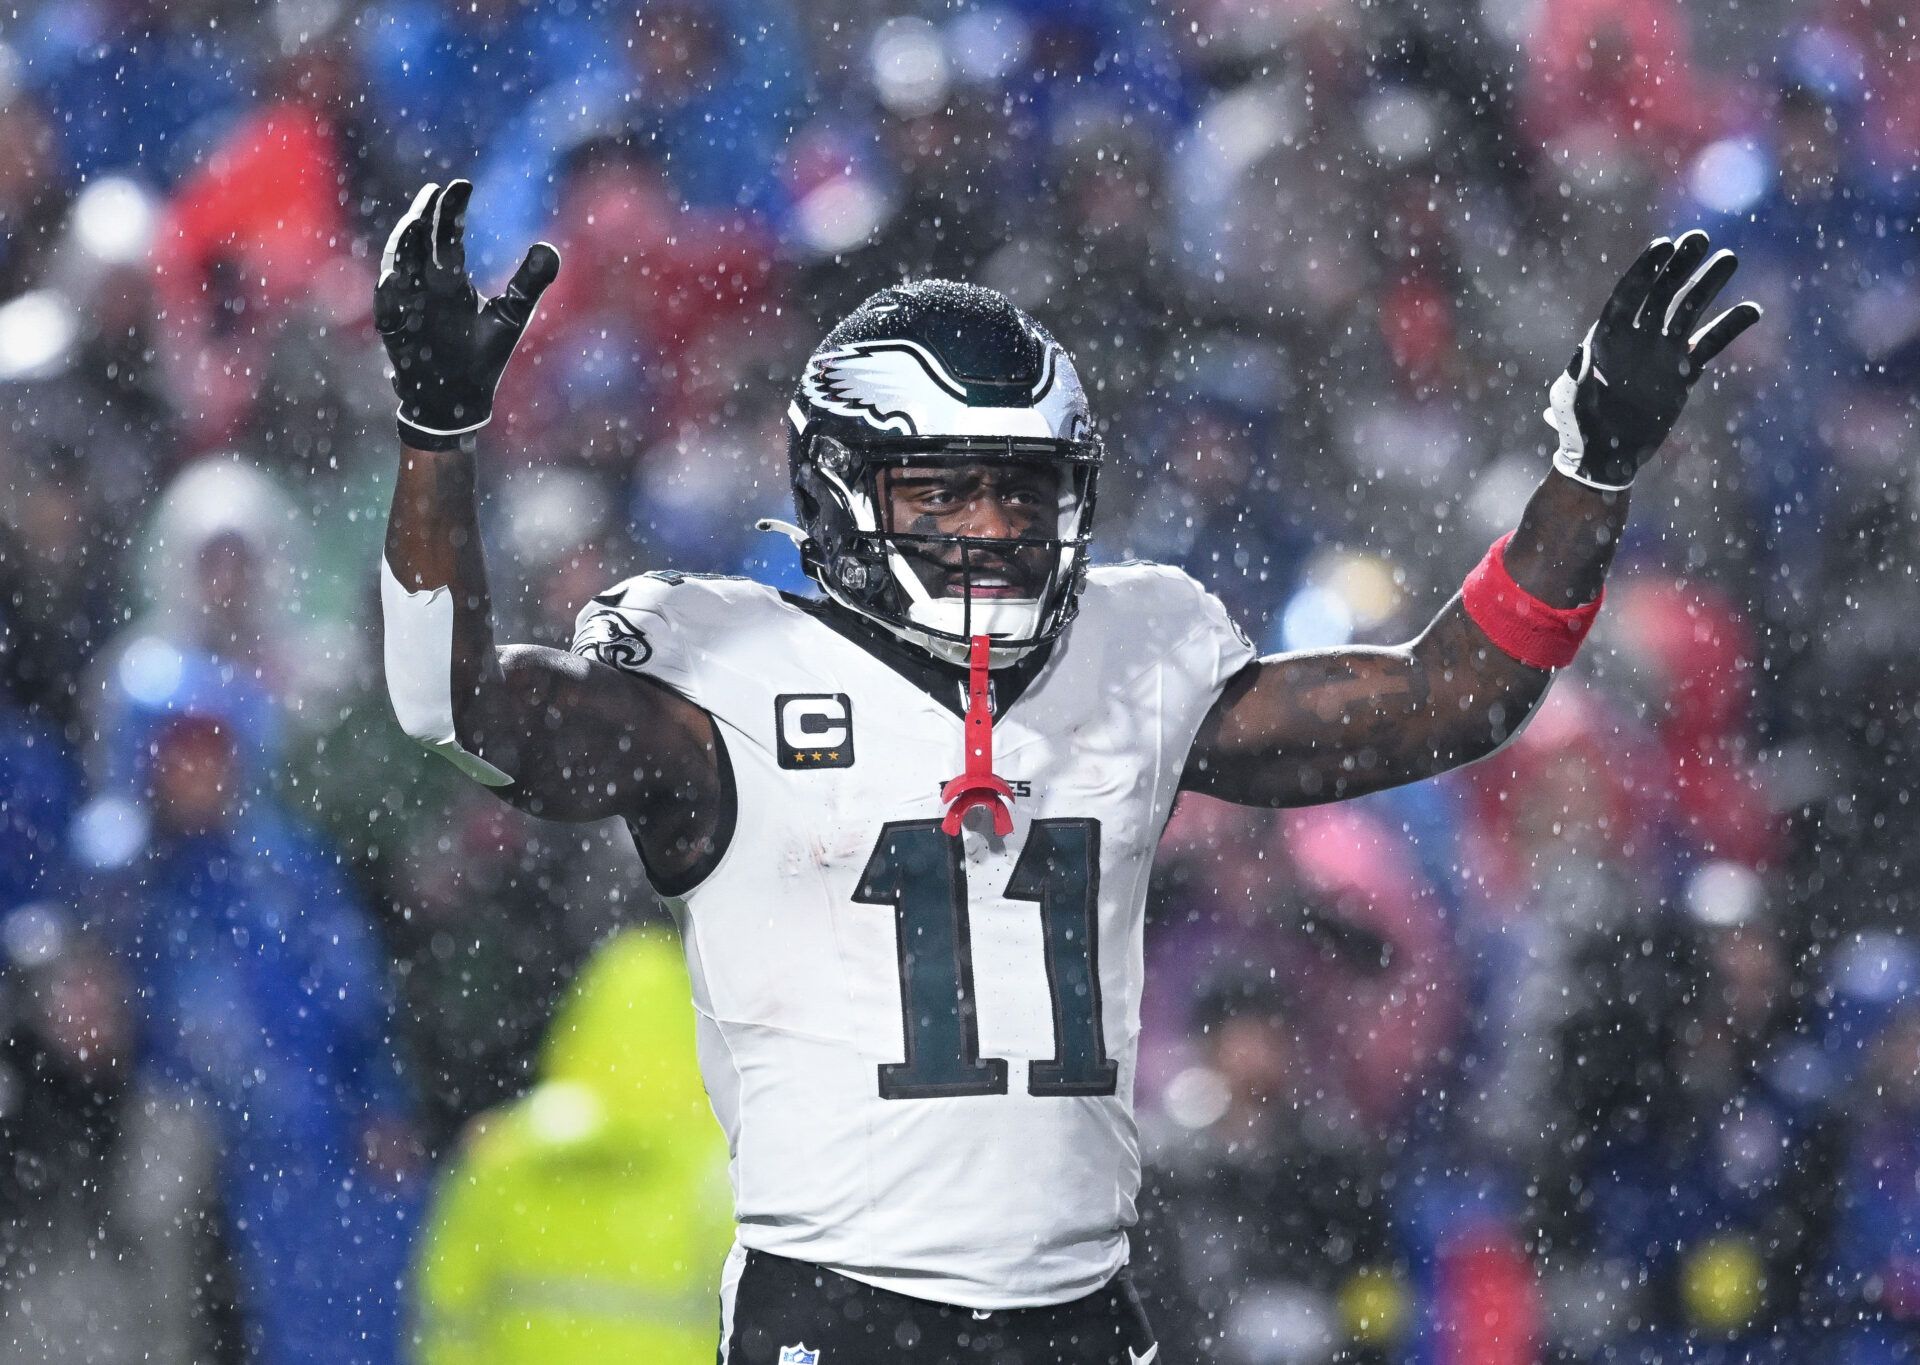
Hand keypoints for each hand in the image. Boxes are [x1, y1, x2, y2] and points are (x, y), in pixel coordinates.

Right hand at [374, 180, 559, 450]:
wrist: (457, 400)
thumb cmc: (481, 357)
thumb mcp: (511, 315)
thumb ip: (529, 281)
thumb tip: (549, 246)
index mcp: (450, 279)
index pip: (448, 236)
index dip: (451, 210)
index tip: (462, 184)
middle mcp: (424, 286)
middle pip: (420, 241)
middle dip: (426, 216)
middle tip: (435, 191)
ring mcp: (406, 304)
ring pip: (398, 264)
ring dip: (405, 242)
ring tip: (417, 220)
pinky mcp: (394, 328)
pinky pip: (387, 304)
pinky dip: (390, 286)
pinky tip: (395, 270)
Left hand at [1546, 229, 1761, 490]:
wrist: (1604, 456)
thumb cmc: (1578, 425)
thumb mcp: (1571, 398)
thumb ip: (1579, 375)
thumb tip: (1583, 356)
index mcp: (1607, 336)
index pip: (1629, 293)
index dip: (1646, 269)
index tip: (1665, 245)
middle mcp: (1637, 337)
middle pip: (1661, 292)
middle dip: (1680, 266)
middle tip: (1701, 238)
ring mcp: (1662, 351)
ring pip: (1688, 310)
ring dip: (1708, 285)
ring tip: (1729, 259)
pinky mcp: (1683, 372)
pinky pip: (1709, 345)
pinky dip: (1728, 329)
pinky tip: (1752, 311)